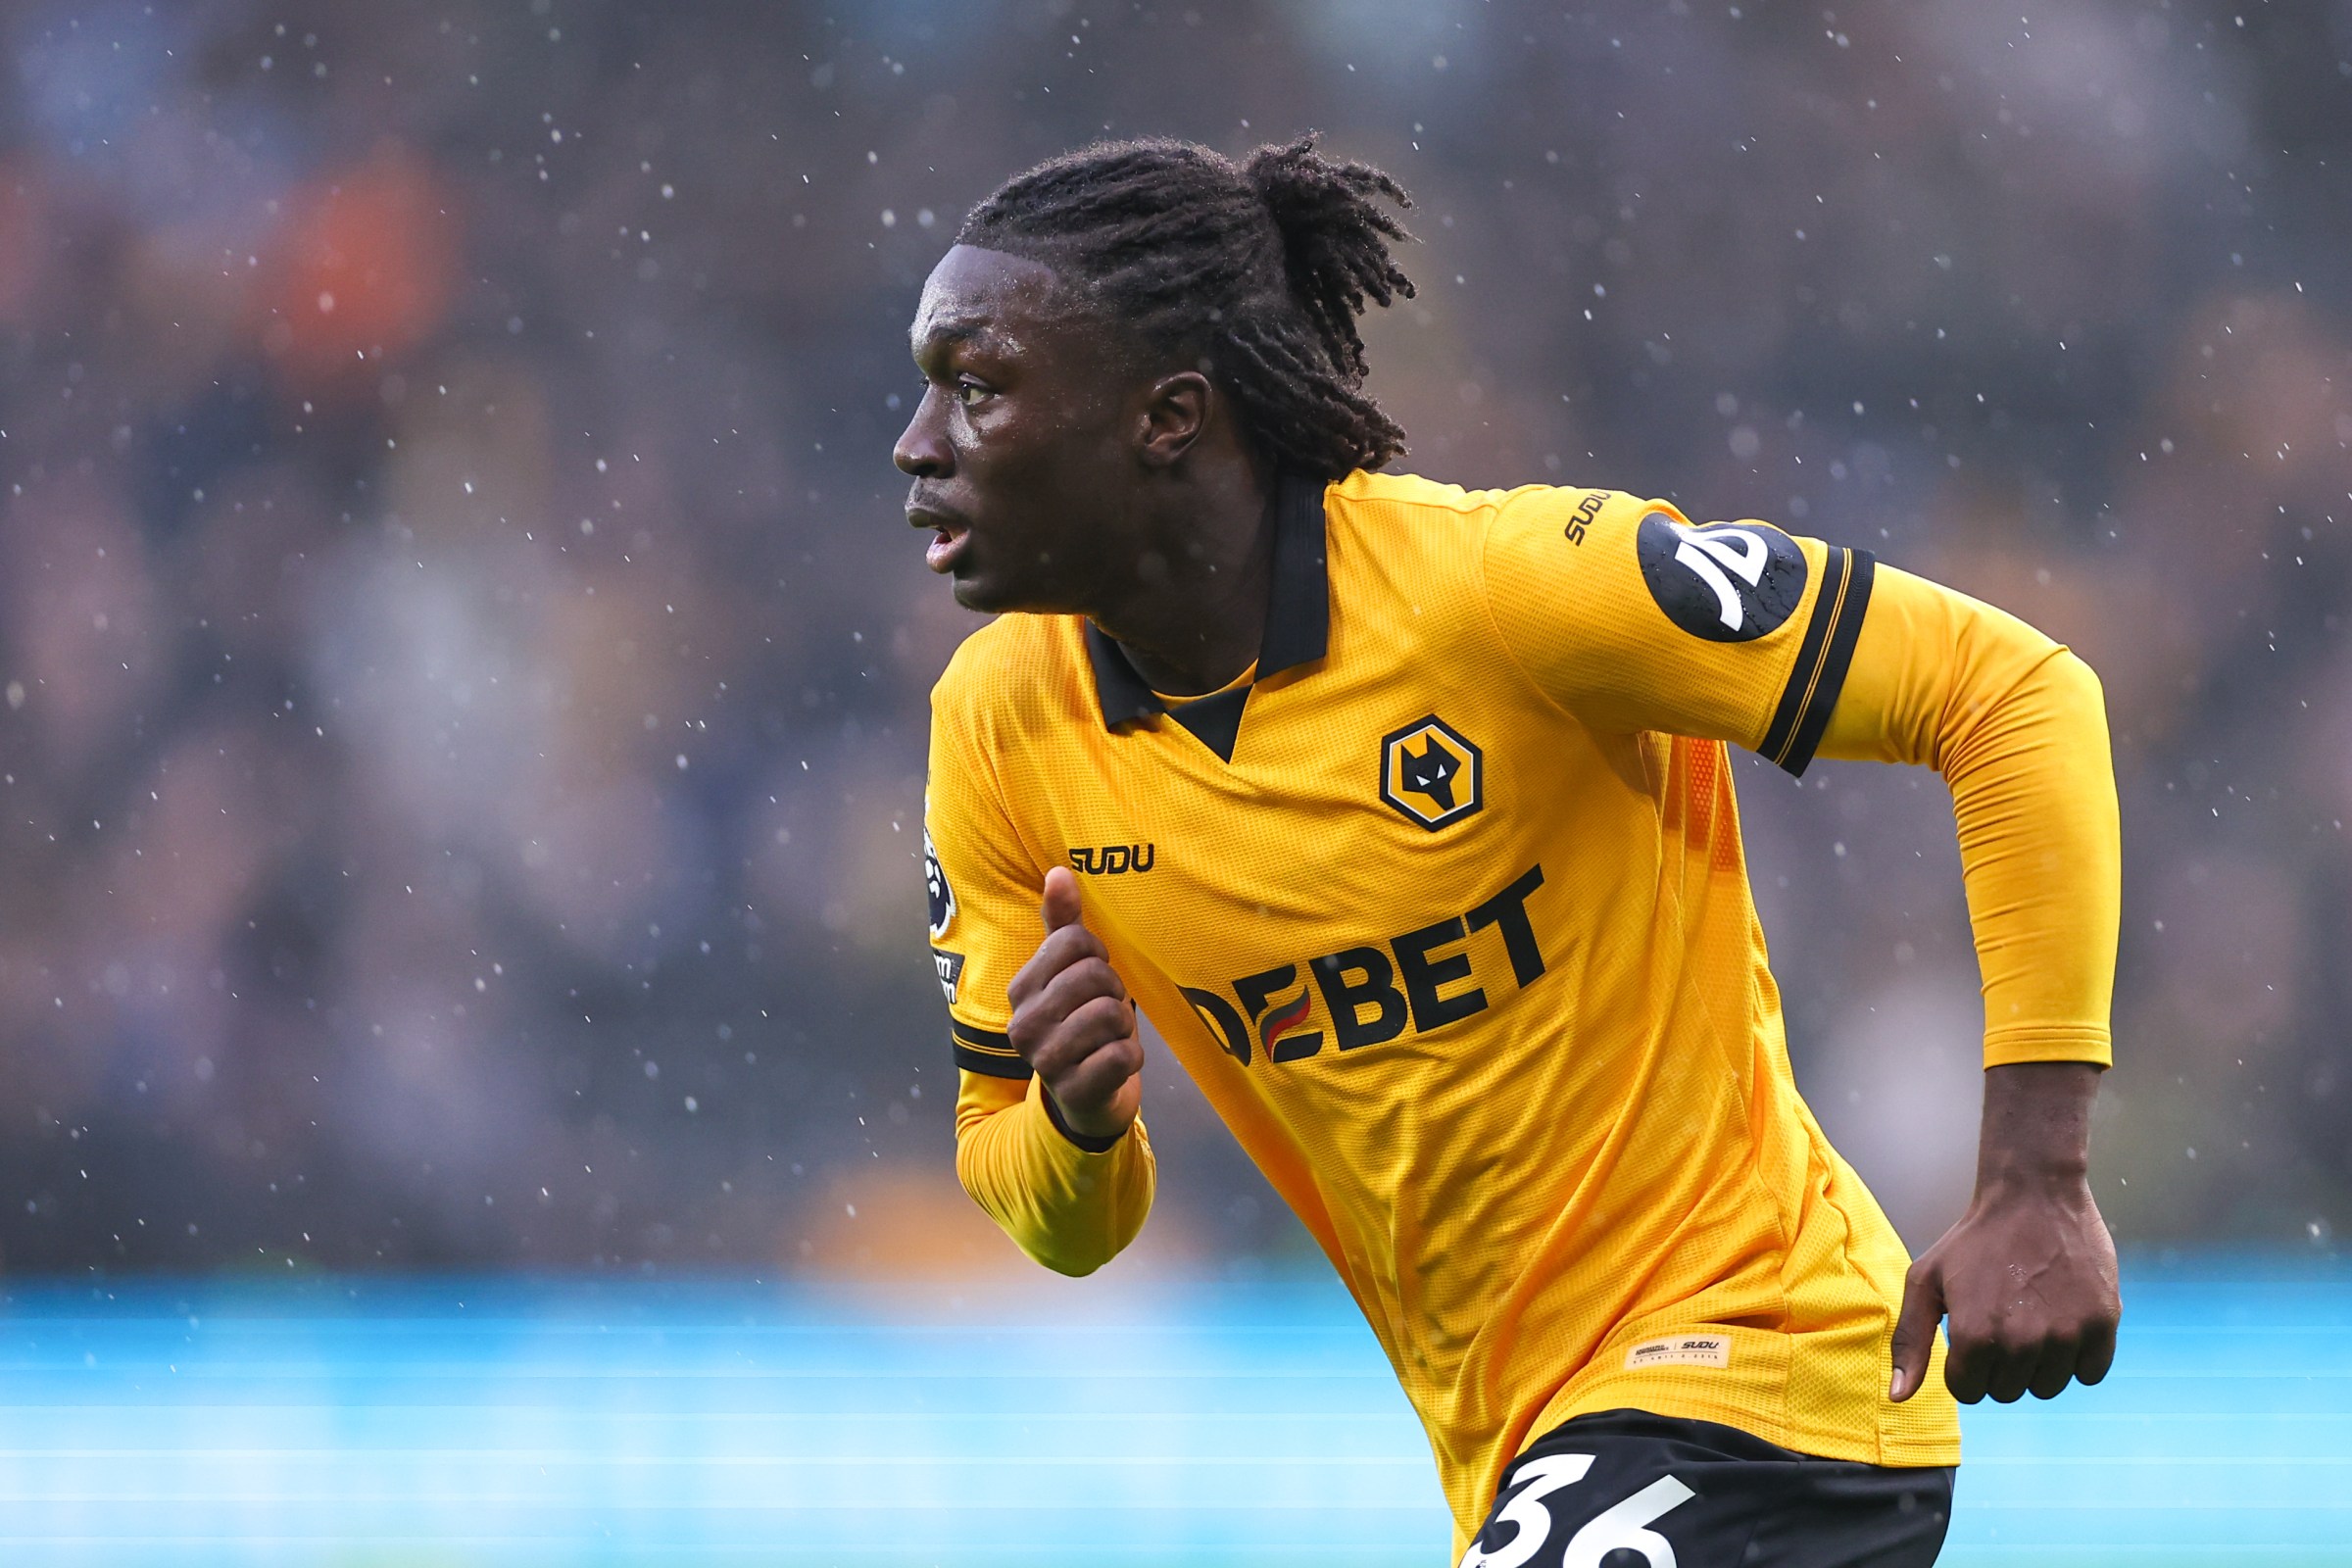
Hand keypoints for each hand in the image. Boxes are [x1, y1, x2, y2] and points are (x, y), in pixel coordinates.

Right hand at [1005, 866, 1142, 1142]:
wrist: (1088, 1098)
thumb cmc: (1082, 1023)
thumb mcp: (1071, 973)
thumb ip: (1063, 924)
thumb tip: (1059, 872)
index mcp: (1020, 989)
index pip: (1074, 941)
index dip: (1098, 954)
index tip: (1094, 975)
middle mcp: (1023, 1026)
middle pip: (1093, 975)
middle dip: (1113, 990)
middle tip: (1105, 1009)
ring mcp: (1046, 1062)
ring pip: (1110, 1013)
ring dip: (1123, 1024)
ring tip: (1110, 1036)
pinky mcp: (1075, 1091)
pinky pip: (1122, 1055)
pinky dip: (1131, 1056)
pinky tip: (1115, 1063)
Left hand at [1891, 1062, 2120, 1403]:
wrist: (2033, 1195)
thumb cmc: (1972, 1240)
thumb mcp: (1925, 1281)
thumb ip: (1910, 1342)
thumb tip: (1900, 1398)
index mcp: (1973, 1336)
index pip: (1969, 1392)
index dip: (1966, 1365)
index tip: (1971, 1331)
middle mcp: (2022, 1343)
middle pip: (2007, 1392)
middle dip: (1998, 1364)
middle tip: (2001, 1318)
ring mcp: (2066, 1335)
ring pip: (2047, 1388)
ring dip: (2037, 1363)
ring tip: (2030, 1316)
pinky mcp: (2103, 1325)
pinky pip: (2089, 1374)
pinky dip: (2077, 1357)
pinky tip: (2062, 1319)